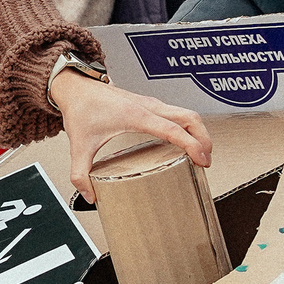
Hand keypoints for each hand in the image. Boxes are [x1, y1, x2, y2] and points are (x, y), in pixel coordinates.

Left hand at [50, 66, 212, 202]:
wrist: (76, 87)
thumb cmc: (80, 109)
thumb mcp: (78, 145)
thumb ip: (80, 174)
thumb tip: (91, 196)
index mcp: (136, 116)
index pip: (173, 129)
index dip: (192, 145)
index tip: (203, 160)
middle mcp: (148, 107)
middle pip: (190, 117)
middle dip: (204, 138)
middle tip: (207, 161)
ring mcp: (151, 104)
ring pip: (186, 113)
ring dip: (198, 132)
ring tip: (201, 154)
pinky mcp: (149, 105)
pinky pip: (177, 114)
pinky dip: (188, 127)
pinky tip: (184, 142)